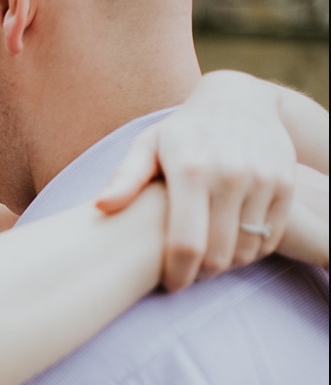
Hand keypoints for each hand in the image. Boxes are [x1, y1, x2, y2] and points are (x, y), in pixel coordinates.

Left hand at [97, 73, 298, 290]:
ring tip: (211, 253)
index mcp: (190, 168)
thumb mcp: (150, 145)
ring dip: (228, 263)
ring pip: (245, 252)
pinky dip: (253, 249)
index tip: (171, 285)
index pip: (186, 245)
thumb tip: (100, 207)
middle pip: (218, 257)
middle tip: (191, 269)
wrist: (241, 100)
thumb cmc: (185, 130)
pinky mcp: (285, 184)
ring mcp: (261, 178)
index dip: (177, 275)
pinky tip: (235, 238)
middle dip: (202, 273)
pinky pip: (269, 239)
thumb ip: (126, 178)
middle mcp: (229, 173)